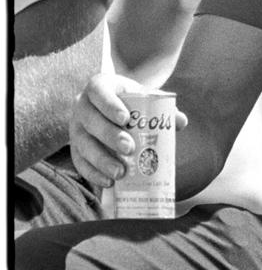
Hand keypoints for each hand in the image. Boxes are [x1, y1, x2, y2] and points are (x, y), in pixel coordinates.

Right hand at [70, 74, 187, 186]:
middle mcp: (81, 106)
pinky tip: (108, 182)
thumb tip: (181, 121)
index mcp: (98, 86)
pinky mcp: (74, 148)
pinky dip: (93, 173)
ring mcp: (75, 128)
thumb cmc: (130, 101)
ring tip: (120, 173)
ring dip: (101, 160)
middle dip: (109, 136)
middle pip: (91, 121)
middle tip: (129, 148)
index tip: (126, 119)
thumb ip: (160, 106)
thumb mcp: (143, 97)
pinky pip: (79, 162)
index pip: (99, 92)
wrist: (109, 108)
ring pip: (83, 144)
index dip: (110, 105)